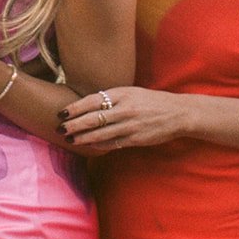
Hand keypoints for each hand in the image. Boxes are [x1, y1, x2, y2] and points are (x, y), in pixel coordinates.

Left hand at [59, 86, 188, 150]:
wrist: (178, 113)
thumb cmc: (150, 101)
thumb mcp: (130, 92)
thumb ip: (110, 97)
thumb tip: (84, 105)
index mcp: (121, 94)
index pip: (91, 101)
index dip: (74, 108)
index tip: (61, 113)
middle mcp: (124, 109)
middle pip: (93, 119)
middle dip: (73, 125)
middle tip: (59, 129)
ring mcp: (130, 125)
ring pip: (100, 134)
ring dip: (82, 138)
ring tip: (70, 139)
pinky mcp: (136, 139)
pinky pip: (112, 143)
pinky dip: (98, 145)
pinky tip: (88, 145)